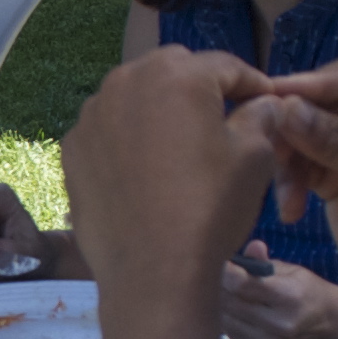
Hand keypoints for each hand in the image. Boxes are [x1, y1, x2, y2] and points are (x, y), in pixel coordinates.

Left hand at [63, 48, 278, 313]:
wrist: (152, 272)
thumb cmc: (211, 209)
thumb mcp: (255, 157)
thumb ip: (262, 115)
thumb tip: (263, 101)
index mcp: (177, 75)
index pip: (225, 66)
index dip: (251, 83)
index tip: (265, 100)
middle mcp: (126, 81)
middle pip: (174, 71)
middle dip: (200, 89)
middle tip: (222, 120)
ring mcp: (92, 114)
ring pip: (136, 97)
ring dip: (159, 110)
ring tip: (179, 146)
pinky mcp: (72, 148)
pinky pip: (108, 129)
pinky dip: (127, 138)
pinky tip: (143, 170)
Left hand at [221, 246, 337, 338]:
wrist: (331, 329)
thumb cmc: (308, 292)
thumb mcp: (293, 271)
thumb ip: (265, 262)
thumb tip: (251, 247)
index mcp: (289, 297)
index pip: (241, 284)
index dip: (224, 271)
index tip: (220, 261)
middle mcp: (279, 324)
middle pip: (228, 302)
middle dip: (216, 286)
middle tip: (213, 273)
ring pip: (223, 319)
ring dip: (217, 303)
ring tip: (222, 290)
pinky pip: (228, 334)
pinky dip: (226, 320)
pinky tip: (234, 310)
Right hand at [233, 57, 337, 304]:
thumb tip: (286, 108)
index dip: (311, 84)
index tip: (271, 95)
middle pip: (321, 100)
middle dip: (293, 125)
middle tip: (265, 147)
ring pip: (302, 132)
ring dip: (287, 160)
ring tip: (286, 193)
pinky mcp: (334, 173)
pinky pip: (299, 165)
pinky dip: (289, 183)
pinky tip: (291, 210)